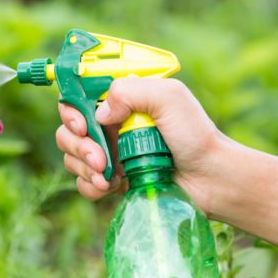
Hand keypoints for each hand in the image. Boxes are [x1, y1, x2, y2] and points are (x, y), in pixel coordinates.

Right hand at [56, 77, 221, 213]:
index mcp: (119, 101)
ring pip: (71, 156)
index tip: (82, 126)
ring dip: (84, 167)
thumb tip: (100, 114)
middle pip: (67, 130)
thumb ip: (132, 91)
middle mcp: (109, 125)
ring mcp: (108, 153)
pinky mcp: (110, 179)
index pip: (77, 98)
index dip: (71, 111)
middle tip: (100, 159)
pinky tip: (111, 187)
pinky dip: (90, 185)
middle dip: (77, 145)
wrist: (210, 180)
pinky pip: (82, 182)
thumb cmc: (195, 135)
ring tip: (109, 176)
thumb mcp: (170, 97)